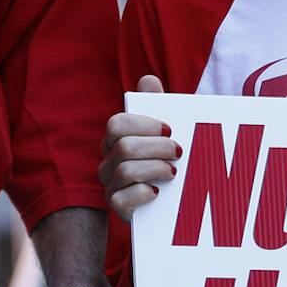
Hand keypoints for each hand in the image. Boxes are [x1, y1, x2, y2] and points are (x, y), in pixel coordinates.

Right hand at [99, 75, 179, 219]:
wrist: (172, 202)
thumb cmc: (166, 159)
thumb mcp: (164, 132)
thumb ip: (156, 105)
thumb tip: (149, 80)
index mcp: (116, 139)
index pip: (117, 124)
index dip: (143, 124)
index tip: (169, 128)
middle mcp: (108, 161)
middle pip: (124, 147)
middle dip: (156, 148)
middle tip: (179, 152)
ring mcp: (110, 184)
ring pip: (125, 170)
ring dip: (155, 169)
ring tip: (173, 172)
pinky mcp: (117, 207)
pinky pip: (122, 198)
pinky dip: (143, 193)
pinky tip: (158, 193)